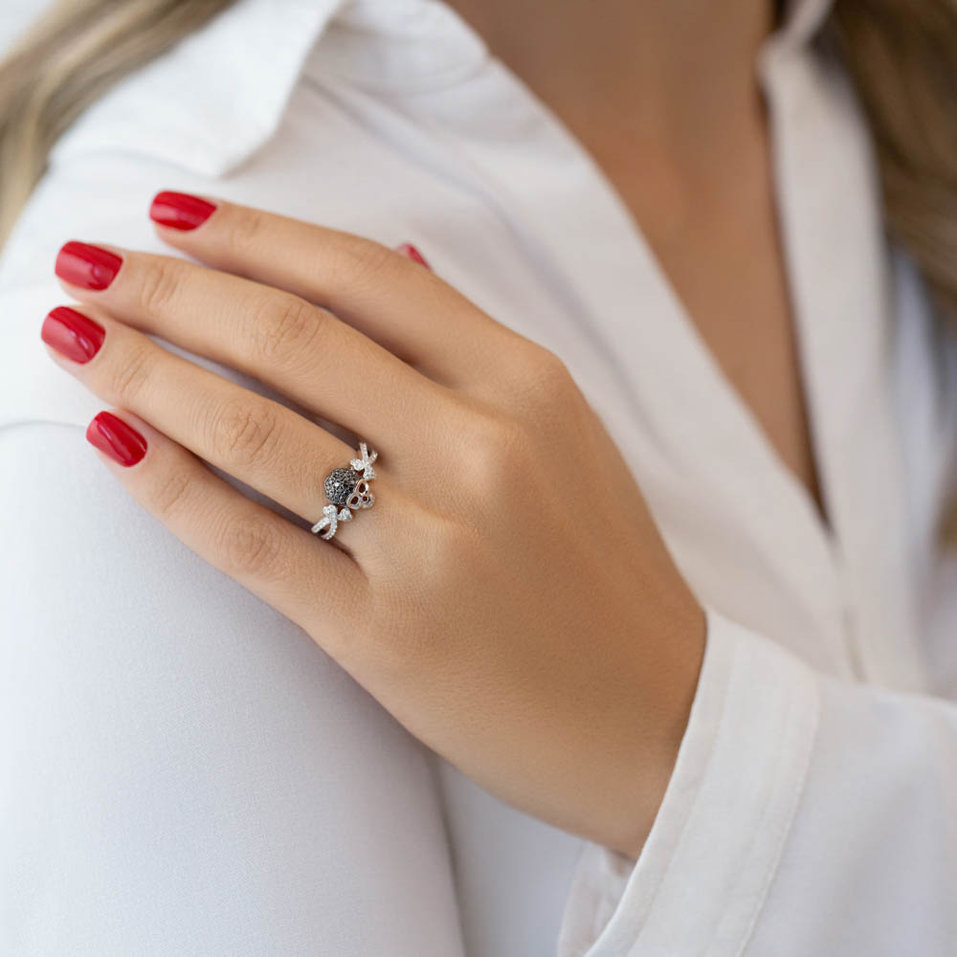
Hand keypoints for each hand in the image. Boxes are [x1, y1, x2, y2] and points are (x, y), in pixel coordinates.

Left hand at [43, 193, 705, 856]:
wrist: (656, 716)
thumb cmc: (603, 572)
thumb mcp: (567, 436)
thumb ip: (472, 349)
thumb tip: (393, 255)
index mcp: (527, 385)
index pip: (365, 276)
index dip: (254, 235)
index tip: (172, 218)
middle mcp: (480, 448)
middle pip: (292, 337)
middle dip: (171, 289)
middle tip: (88, 264)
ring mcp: (431, 544)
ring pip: (255, 431)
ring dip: (146, 373)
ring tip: (78, 338)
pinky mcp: (385, 635)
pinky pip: (249, 543)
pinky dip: (169, 486)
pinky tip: (114, 440)